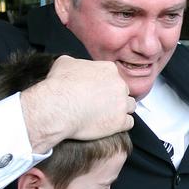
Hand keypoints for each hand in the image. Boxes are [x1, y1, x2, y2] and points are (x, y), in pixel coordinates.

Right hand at [21, 56, 135, 153]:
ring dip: (121, 110)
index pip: (114, 77)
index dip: (106, 85)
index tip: (99, 91)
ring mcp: (121, 103)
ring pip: (130, 105)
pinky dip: (121, 124)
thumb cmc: (60, 86)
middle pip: (123, 91)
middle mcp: (118, 84)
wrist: (58, 107)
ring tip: (108, 115)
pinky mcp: (120, 121)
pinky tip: (111, 125)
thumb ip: (75, 63)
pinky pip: (129, 123)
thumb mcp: (64, 63)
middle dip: (114, 97)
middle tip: (102, 104)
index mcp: (108, 69)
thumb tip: (73, 65)